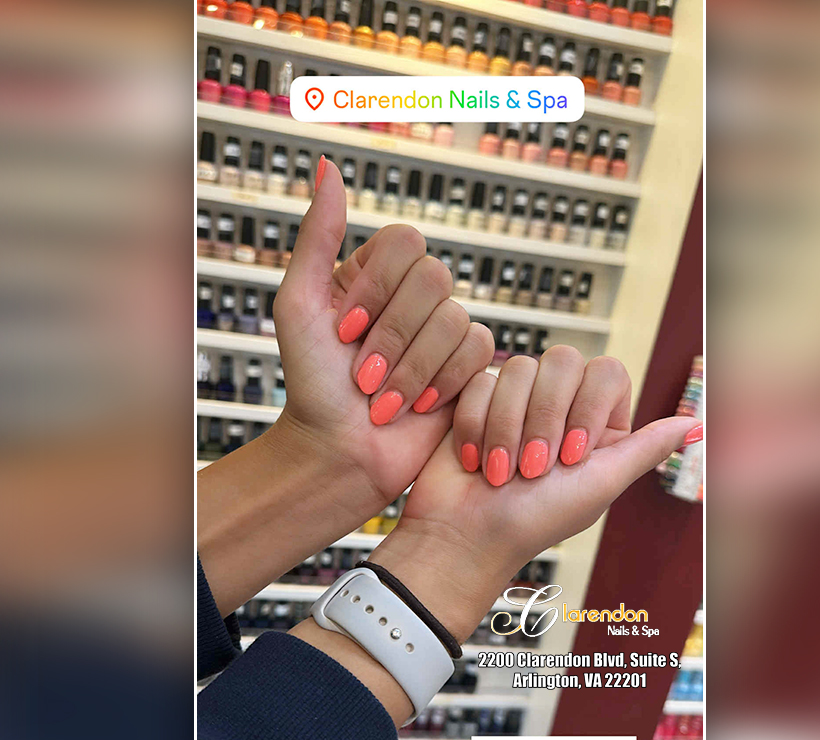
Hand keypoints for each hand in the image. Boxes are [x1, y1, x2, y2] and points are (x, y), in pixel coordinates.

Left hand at [272, 157, 493, 502]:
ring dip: (412, 370)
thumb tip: (328, 165)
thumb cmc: (311, 384)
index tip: (344, 330)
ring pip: (456, 320)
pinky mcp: (469, 365)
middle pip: (434, 279)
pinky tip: (419, 406)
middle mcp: (413, 297)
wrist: (340, 452)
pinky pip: (479, 350)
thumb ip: (316, 236)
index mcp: (376, 274)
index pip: (406, 242)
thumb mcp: (298, 305)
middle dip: (393, 337)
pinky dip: (443, 381)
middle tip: (363, 376)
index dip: (379, 286)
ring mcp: (444, 330)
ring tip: (383, 401)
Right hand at [367, 349, 702, 642]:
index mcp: (595, 423)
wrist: (465, 536)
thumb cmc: (534, 520)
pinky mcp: (477, 399)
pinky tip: (476, 460)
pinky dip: (477, 425)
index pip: (607, 372)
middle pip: (562, 361)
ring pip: (519, 368)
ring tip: (501, 471)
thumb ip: (644, 450)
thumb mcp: (599, 486)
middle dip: (544, 418)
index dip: (587, 407)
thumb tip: (696, 424)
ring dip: (507, 426)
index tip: (572, 455)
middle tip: (533, 468)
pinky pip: (483, 382)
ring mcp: (517, 399)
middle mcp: (558, 405)